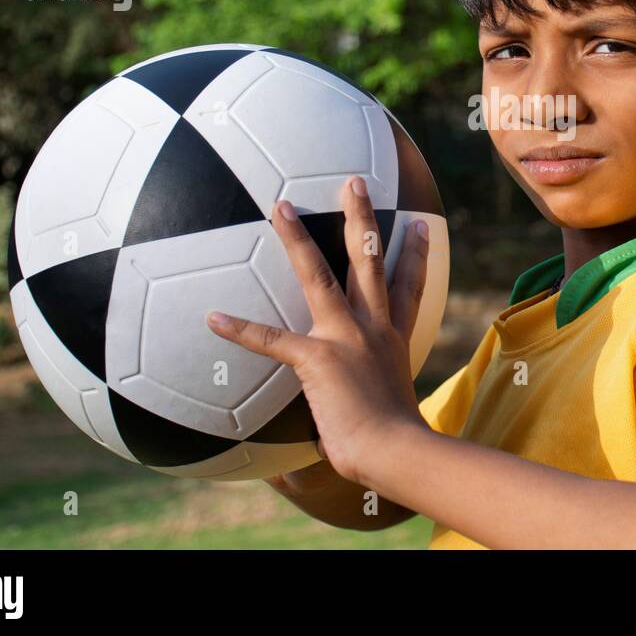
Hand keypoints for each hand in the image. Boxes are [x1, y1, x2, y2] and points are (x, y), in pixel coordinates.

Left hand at [206, 175, 430, 485]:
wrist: (396, 452)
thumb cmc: (393, 446)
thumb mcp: (390, 411)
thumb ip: (370, 401)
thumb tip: (350, 426)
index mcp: (393, 339)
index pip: (409, 288)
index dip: (417, 256)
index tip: (422, 228)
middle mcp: (374, 328)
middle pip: (371, 260)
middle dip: (362, 218)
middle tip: (354, 182)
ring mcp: (346, 338)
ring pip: (321, 275)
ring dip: (297, 240)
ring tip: (280, 207)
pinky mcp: (317, 358)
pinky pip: (272, 339)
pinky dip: (241, 330)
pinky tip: (213, 318)